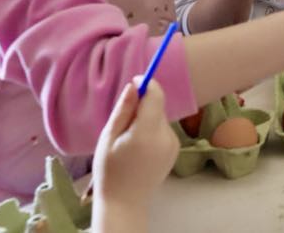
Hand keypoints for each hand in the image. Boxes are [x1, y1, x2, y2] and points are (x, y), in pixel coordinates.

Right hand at [93, 79, 178, 214]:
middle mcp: (165, 136)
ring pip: (160, 118)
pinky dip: (153, 130)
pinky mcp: (175, 149)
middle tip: (123, 122)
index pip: (156, 96)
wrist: (125, 202)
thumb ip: (123, 110)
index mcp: (146, 133)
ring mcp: (173, 144)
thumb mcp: (108, 138)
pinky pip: (164, 129)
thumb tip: (134, 85)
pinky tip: (140, 148)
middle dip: (143, 106)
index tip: (136, 81)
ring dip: (147, 119)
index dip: (148, 84)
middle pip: (157, 107)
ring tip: (129, 139)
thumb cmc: (109, 170)